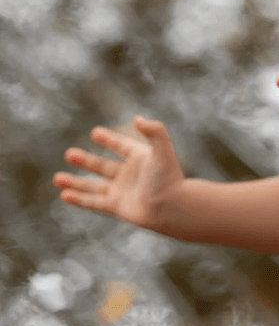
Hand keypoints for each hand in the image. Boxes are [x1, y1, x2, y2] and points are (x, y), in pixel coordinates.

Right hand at [52, 116, 185, 230]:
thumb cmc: (169, 178)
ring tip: (58, 178)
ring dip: (76, 182)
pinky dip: (80, 199)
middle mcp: (130, 174)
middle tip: (69, 154)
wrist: (172, 208)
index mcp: (140, 158)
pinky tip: (65, 195)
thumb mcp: (163, 151)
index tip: (95, 133)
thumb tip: (138, 118)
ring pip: (94, 186)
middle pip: (103, 166)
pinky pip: (94, 202)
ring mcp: (122, 191)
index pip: (121, 146)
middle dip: (86, 161)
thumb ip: (155, 131)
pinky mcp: (117, 206)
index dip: (109, 140)